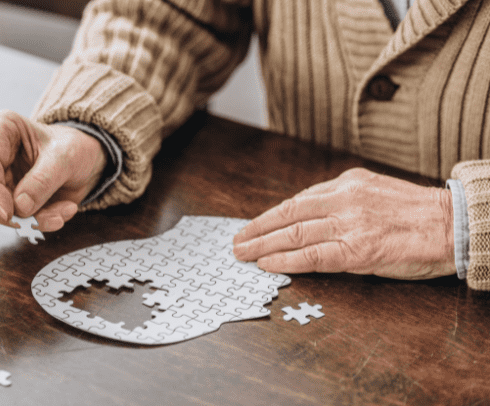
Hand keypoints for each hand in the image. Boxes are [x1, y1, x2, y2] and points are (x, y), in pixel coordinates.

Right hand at [0, 110, 106, 231]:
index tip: (9, 212)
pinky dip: (36, 222)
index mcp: (1, 127)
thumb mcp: (65, 158)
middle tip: (24, 223)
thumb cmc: (73, 147)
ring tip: (58, 215)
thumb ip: (43, 180)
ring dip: (26, 219)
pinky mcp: (6, 195)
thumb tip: (20, 205)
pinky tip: (60, 214)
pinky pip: (13, 217)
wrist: (85, 159)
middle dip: (0, 210)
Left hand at [233, 168, 455, 279]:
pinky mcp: (357, 250)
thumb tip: (308, 216)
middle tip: (237, 241)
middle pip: (287, 215)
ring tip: (243, 253)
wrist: (453, 224)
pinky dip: (285, 260)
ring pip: (293, 234)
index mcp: (347, 183)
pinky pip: (312, 256)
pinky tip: (267, 264)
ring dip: (262, 245)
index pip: (297, 200)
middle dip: (257, 229)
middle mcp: (343, 199)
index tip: (253, 225)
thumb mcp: (374, 191)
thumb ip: (342, 200)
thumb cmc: (416, 212)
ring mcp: (349, 224)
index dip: (270, 215)